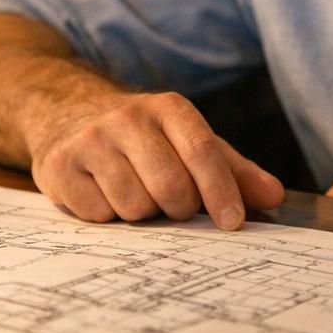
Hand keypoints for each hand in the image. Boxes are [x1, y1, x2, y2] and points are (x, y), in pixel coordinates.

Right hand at [27, 90, 283, 229]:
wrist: (66, 112)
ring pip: (134, 207)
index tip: (233, 223)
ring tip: (136, 196)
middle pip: (171, 187)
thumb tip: (275, 197)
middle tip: (174, 208)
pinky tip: (104, 196)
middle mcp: (127, 118)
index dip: (222, 191)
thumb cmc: (143, 138)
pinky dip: (108, 218)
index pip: (203, 152)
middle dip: (180, 210)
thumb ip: (233, 170)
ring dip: (143, 215)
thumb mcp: (189, 141)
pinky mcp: (58, 166)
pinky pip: (98, 216)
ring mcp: (89, 141)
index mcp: (168, 109)